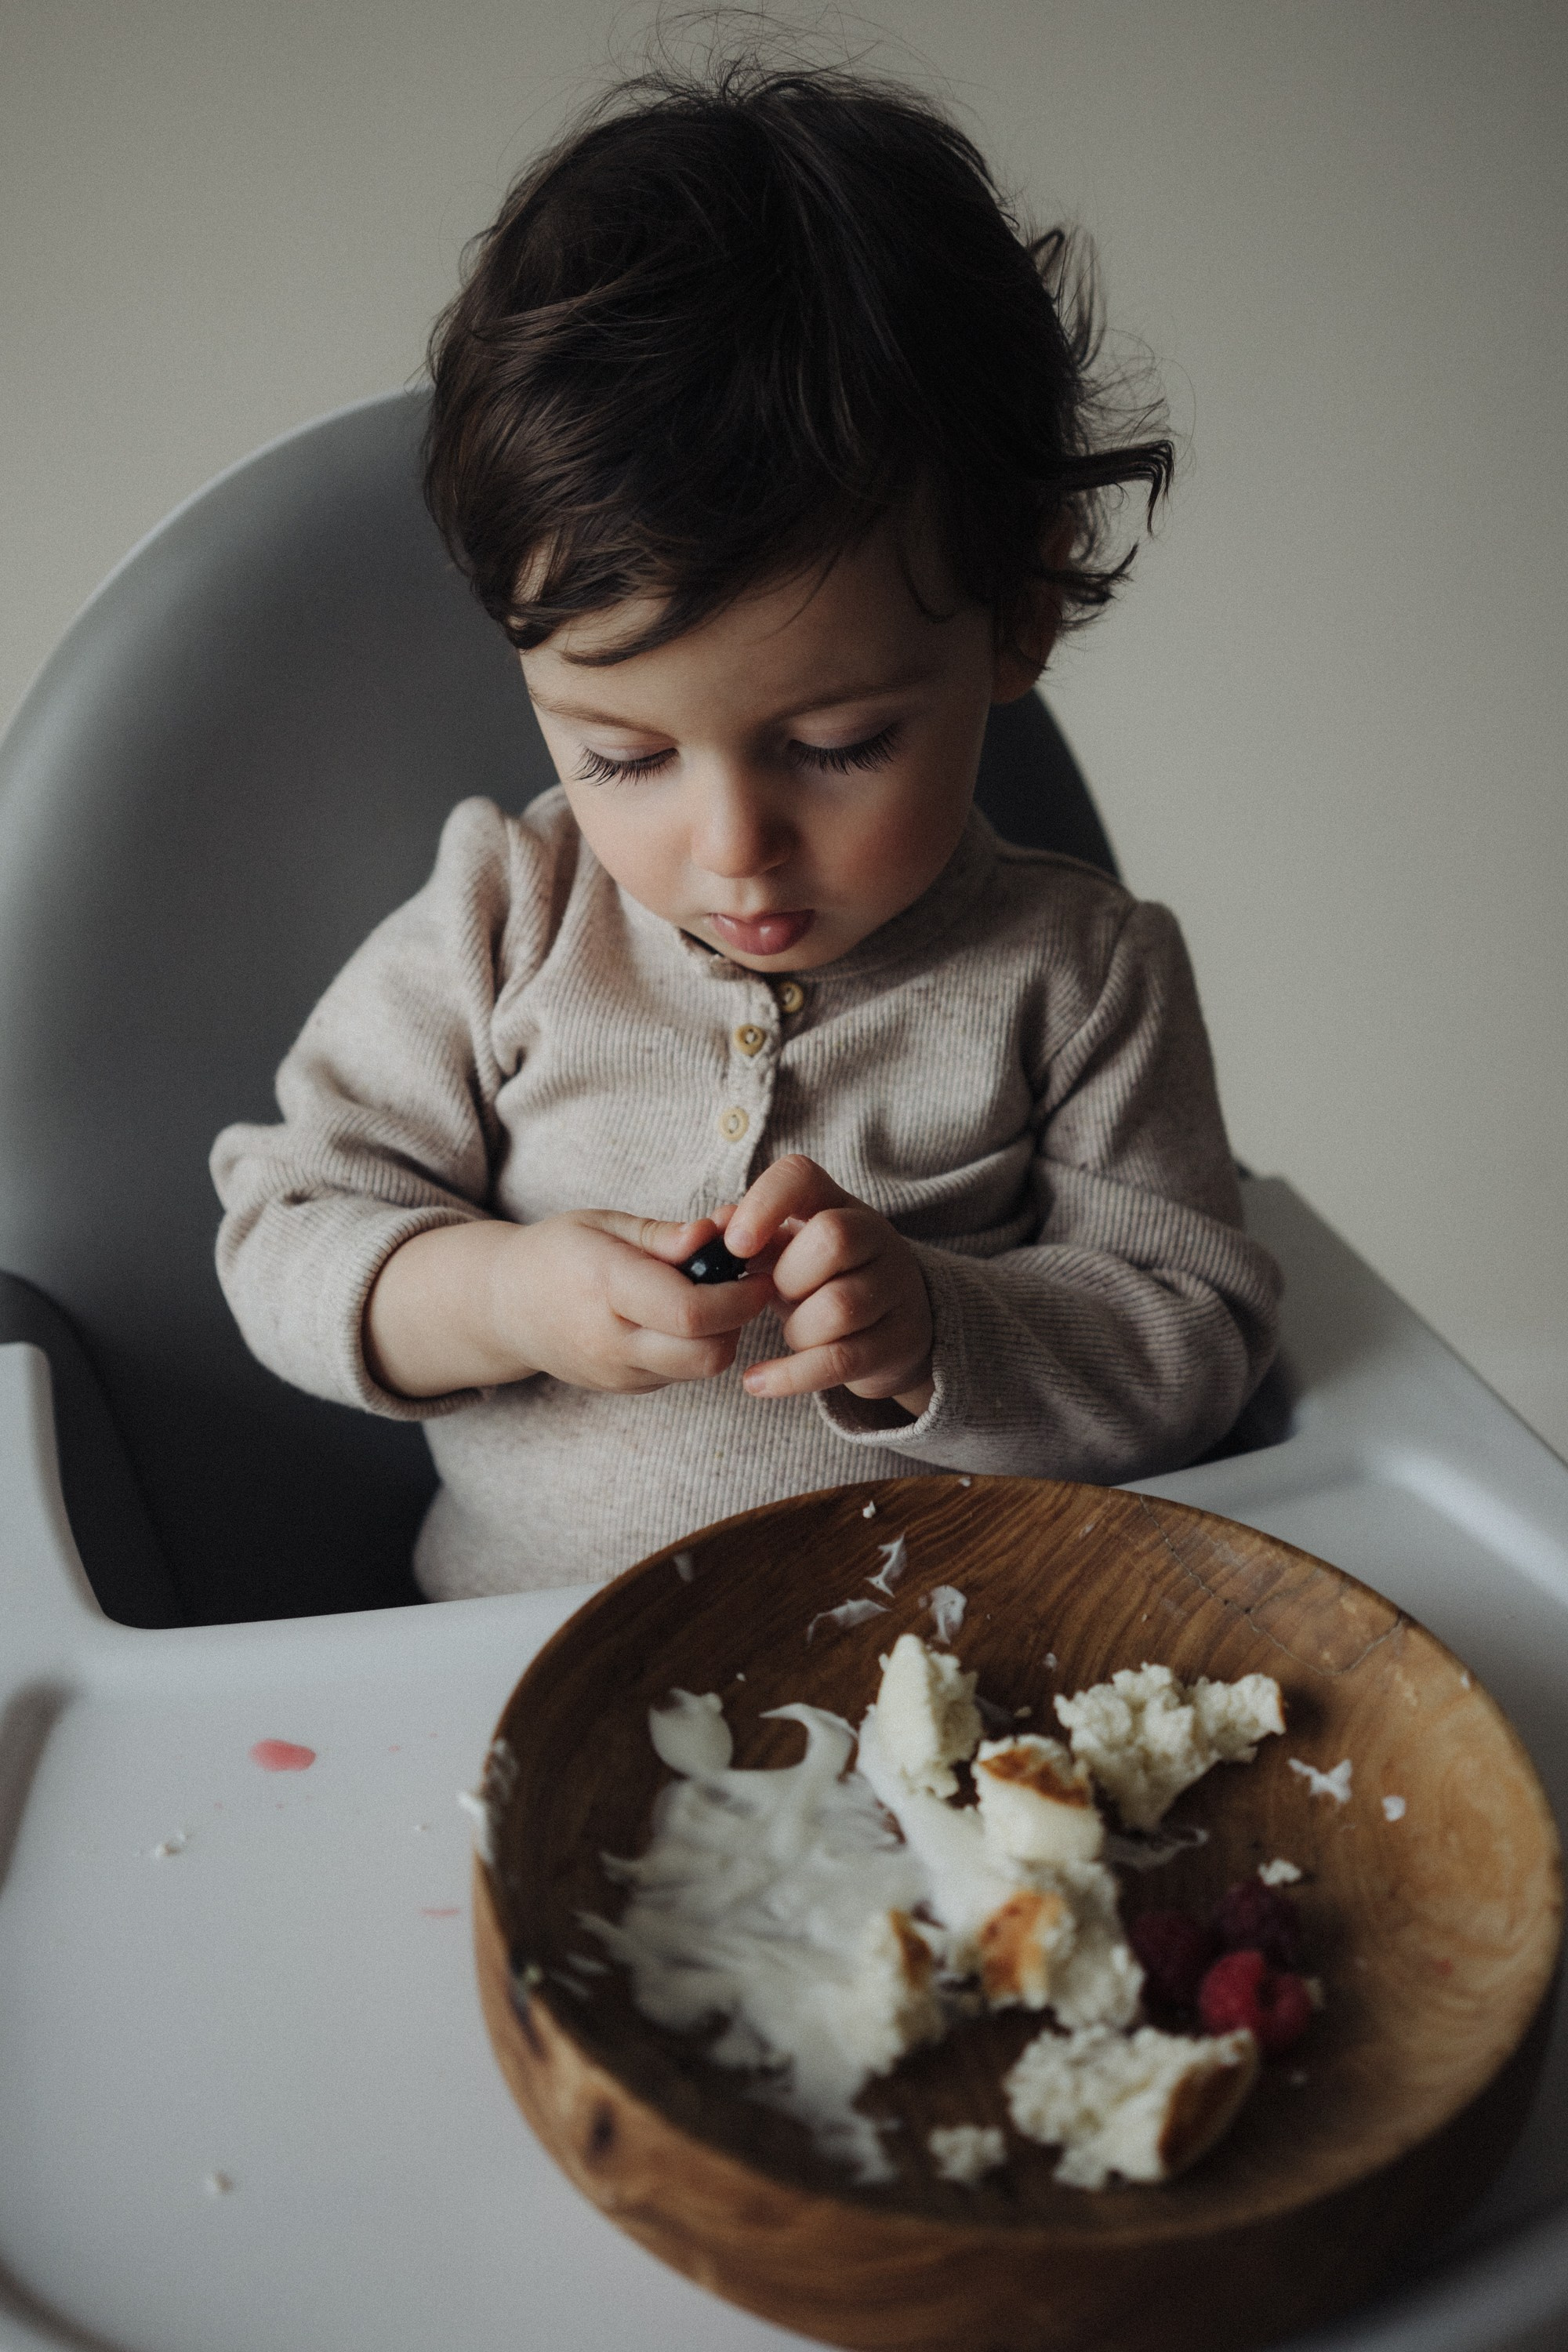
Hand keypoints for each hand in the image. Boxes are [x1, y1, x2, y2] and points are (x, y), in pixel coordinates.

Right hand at [364, 1211, 770, 1398]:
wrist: (502, 1306)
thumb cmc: (558, 1252)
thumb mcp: (604, 1224)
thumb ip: (662, 1234)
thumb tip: (715, 1235)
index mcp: (605, 1286)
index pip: (691, 1311)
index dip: (738, 1295)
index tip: (757, 1271)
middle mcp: (610, 1340)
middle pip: (706, 1354)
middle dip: (739, 1321)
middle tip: (742, 1286)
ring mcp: (615, 1373)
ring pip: (699, 1369)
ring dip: (720, 1336)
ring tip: (710, 1298)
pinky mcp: (622, 1389)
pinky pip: (678, 1375)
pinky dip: (694, 1349)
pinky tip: (679, 1319)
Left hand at [724, 1157, 933, 1415]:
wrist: (894, 1327)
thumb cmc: (823, 1281)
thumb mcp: (788, 1253)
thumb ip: (751, 1241)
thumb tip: (710, 1232)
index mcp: (837, 1204)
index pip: (801, 1176)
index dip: (765, 1203)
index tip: (736, 1244)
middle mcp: (876, 1237)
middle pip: (833, 1238)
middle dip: (788, 1277)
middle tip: (779, 1297)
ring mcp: (895, 1289)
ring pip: (839, 1306)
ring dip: (797, 1330)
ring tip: (794, 1334)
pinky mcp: (899, 1341)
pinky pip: (840, 1360)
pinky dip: (791, 1375)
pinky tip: (758, 1381)